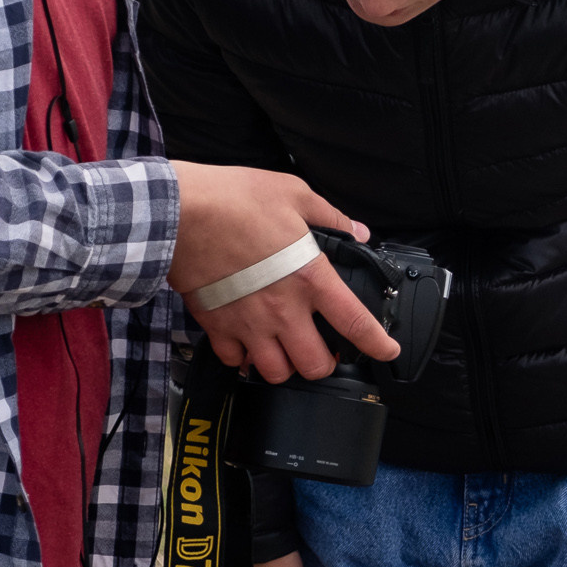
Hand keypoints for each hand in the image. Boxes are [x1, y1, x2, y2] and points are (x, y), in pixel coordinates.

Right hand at [168, 163, 399, 382]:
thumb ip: (330, 216)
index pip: (354, 322)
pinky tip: (247, 343)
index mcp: (309, 277)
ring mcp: (248, 323)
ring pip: (275, 373)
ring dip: (285, 366)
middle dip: (324, 364)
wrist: (180, 212)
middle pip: (314, 365)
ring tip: (285, 349)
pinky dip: (244, 358)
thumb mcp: (293, 193)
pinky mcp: (216, 326)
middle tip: (322, 349)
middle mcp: (282, 309)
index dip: (377, 344)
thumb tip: (357, 229)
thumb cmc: (235, 199)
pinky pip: (235, 360)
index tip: (387, 351)